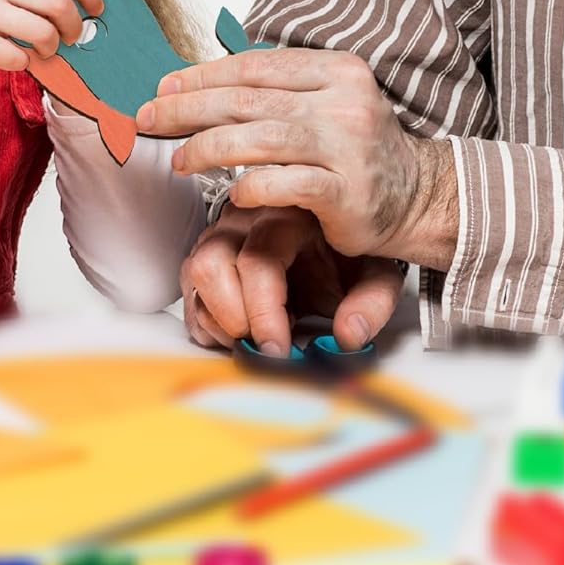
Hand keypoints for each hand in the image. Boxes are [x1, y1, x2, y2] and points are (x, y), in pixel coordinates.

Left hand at [143, 48, 458, 270]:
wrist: (416, 197)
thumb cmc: (357, 150)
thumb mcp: (326, 103)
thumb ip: (277, 92)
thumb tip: (200, 84)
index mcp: (338, 69)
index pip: (255, 65)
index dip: (203, 75)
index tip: (164, 87)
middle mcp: (345, 101)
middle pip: (248, 98)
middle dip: (189, 109)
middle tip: (149, 118)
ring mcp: (347, 147)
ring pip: (259, 139)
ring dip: (207, 147)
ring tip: (178, 159)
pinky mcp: (346, 193)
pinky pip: (283, 184)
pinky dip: (249, 187)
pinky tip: (229, 193)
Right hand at [181, 204, 404, 355]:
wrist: (335, 237)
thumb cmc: (348, 253)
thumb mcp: (375, 273)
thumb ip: (371, 302)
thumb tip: (348, 335)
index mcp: (289, 214)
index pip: (259, 260)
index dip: (264, 312)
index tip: (278, 350)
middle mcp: (246, 217)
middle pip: (213, 264)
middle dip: (236, 320)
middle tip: (266, 348)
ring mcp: (221, 232)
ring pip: (194, 273)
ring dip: (219, 320)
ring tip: (255, 337)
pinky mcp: (205, 253)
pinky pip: (188, 291)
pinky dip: (207, 322)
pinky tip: (241, 330)